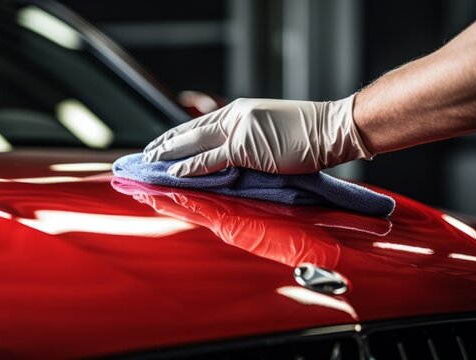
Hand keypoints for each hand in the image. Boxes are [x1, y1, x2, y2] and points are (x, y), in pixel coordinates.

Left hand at [144, 95, 370, 176]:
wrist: (331, 130)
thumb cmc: (308, 134)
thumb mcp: (269, 131)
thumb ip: (246, 141)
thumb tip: (228, 159)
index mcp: (239, 111)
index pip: (199, 123)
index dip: (177, 135)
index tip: (160, 144)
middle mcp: (234, 116)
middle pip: (190, 130)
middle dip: (165, 144)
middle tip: (144, 155)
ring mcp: (239, 130)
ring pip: (194, 142)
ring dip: (169, 154)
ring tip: (149, 163)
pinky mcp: (246, 147)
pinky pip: (211, 158)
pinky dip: (190, 166)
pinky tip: (174, 173)